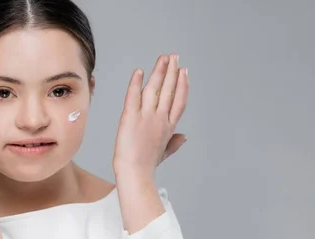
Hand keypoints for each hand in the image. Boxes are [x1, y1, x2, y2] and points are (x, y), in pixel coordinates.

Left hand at [113, 54, 188, 176]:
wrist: (135, 173)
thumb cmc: (146, 165)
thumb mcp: (164, 153)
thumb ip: (175, 142)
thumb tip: (184, 137)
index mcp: (169, 126)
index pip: (179, 100)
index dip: (182, 85)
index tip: (184, 72)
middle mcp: (160, 119)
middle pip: (169, 90)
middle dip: (172, 71)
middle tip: (174, 56)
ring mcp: (146, 117)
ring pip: (155, 89)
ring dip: (159, 71)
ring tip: (163, 58)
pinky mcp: (130, 117)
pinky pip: (133, 96)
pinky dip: (136, 83)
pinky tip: (139, 71)